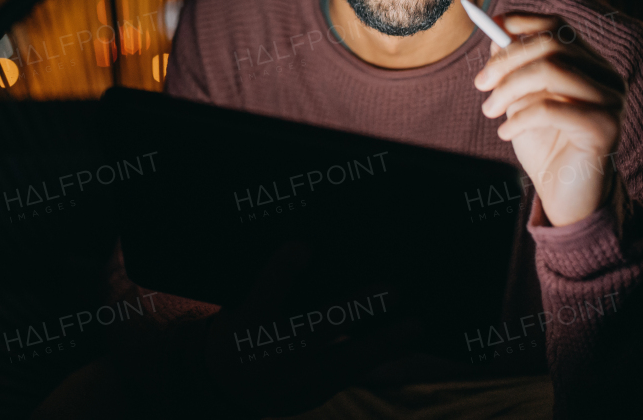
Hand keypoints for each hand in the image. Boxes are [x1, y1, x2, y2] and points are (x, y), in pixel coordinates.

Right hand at [202, 242, 420, 415]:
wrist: (227, 385)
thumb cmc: (242, 327)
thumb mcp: (243, 302)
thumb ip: (274, 282)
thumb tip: (317, 247)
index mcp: (247, 321)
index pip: (265, 290)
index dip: (283, 268)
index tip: (305, 247)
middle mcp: (270, 353)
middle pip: (316, 330)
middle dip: (355, 310)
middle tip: (392, 290)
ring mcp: (292, 380)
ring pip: (344, 360)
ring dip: (382, 342)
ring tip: (414, 325)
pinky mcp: (311, 394)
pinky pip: (349, 375)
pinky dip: (377, 358)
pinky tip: (402, 343)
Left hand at [474, 13, 624, 226]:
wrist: (565, 195)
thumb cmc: (544, 145)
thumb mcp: (523, 100)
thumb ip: (516, 68)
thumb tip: (496, 35)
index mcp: (590, 64)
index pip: (558, 26)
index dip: (522, 21)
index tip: (489, 29)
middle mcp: (607, 77)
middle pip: (551, 44)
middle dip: (506, 61)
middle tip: (480, 85)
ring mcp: (611, 101)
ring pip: (552, 71)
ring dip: (509, 90)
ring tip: (490, 111)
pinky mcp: (605, 128)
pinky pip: (551, 108)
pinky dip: (519, 118)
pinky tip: (505, 134)